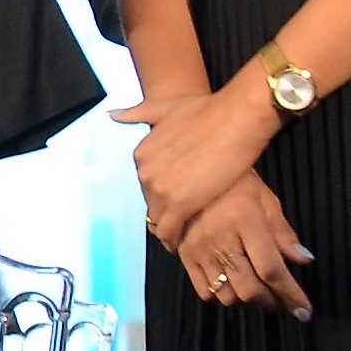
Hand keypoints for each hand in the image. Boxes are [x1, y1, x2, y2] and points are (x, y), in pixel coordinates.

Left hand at [113, 79, 283, 242]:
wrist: (236, 117)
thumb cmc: (209, 111)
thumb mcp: (166, 108)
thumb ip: (138, 113)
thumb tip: (113, 114)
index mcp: (142, 153)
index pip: (146, 185)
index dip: (160, 193)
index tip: (171, 199)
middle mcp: (146, 172)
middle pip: (151, 203)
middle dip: (164, 210)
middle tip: (180, 218)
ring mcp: (161, 189)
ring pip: (158, 220)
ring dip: (168, 229)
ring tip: (180, 235)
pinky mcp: (181, 204)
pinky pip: (170, 231)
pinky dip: (175, 239)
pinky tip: (183, 242)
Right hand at [166, 174, 313, 314]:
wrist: (188, 172)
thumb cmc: (233, 183)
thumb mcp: (266, 200)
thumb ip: (284, 233)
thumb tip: (305, 260)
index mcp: (245, 221)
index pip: (272, 269)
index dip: (291, 294)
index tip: (304, 310)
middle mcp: (220, 239)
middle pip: (249, 290)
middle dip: (272, 303)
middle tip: (284, 301)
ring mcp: (199, 249)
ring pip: (227, 296)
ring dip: (248, 301)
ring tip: (260, 291)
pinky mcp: (185, 255)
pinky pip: (204, 291)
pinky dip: (223, 297)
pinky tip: (234, 286)